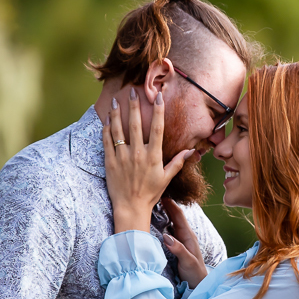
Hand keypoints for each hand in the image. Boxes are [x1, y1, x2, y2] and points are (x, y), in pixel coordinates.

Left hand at [103, 90, 193, 231]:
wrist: (131, 208)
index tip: (158, 96)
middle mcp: (138, 154)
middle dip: (134, 105)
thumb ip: (177, 162)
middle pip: (135, 124)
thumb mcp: (166, 178)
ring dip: (117, 113)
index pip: (157, 128)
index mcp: (153, 156)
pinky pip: (107, 142)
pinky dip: (106, 129)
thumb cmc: (150, 193)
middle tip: (133, 91)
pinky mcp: (110, 162)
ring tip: (116, 100)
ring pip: (118, 130)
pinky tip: (107, 119)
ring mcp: (122, 157)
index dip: (158, 111)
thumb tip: (191, 151)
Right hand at [161, 198, 208, 288]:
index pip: (179, 217)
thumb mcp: (188, 262)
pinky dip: (163, 222)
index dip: (171, 205)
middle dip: (167, 205)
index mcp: (189, 236)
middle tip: (155, 194)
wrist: (198, 284)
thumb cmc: (195, 274)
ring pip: (172, 222)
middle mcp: (185, 235)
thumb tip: (167, 237)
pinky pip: (170, 230)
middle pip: (175, 216)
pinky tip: (157, 220)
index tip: (162, 194)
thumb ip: (179, 250)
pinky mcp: (177, 245)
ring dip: (165, 212)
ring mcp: (182, 239)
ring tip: (154, 203)